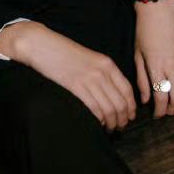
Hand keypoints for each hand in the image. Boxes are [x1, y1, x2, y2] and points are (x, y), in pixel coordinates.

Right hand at [0, 20, 135, 130]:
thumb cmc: (64, 52)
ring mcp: (89, 79)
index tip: (129, 116)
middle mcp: (102, 72)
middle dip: (122, 119)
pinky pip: (94, 109)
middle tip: (120, 126)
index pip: (127, 89)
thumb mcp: (89, 58)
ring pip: (109, 109)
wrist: (43, 45)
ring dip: (112, 122)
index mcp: (107, 63)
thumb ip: (102, 72)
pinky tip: (97, 123)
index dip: (131, 106)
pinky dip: (99, 120)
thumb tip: (112, 93)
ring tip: (109, 128)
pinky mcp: (76, 86)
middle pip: (120, 102)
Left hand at [133, 0, 173, 117]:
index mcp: (157, 66)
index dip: (160, 111)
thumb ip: (142, 79)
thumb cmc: (144, 30)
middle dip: (172, 110)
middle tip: (166, 112)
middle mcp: (173, 65)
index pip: (161, 97)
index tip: (156, 115)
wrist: (159, 8)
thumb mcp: (137, 54)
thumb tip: (145, 99)